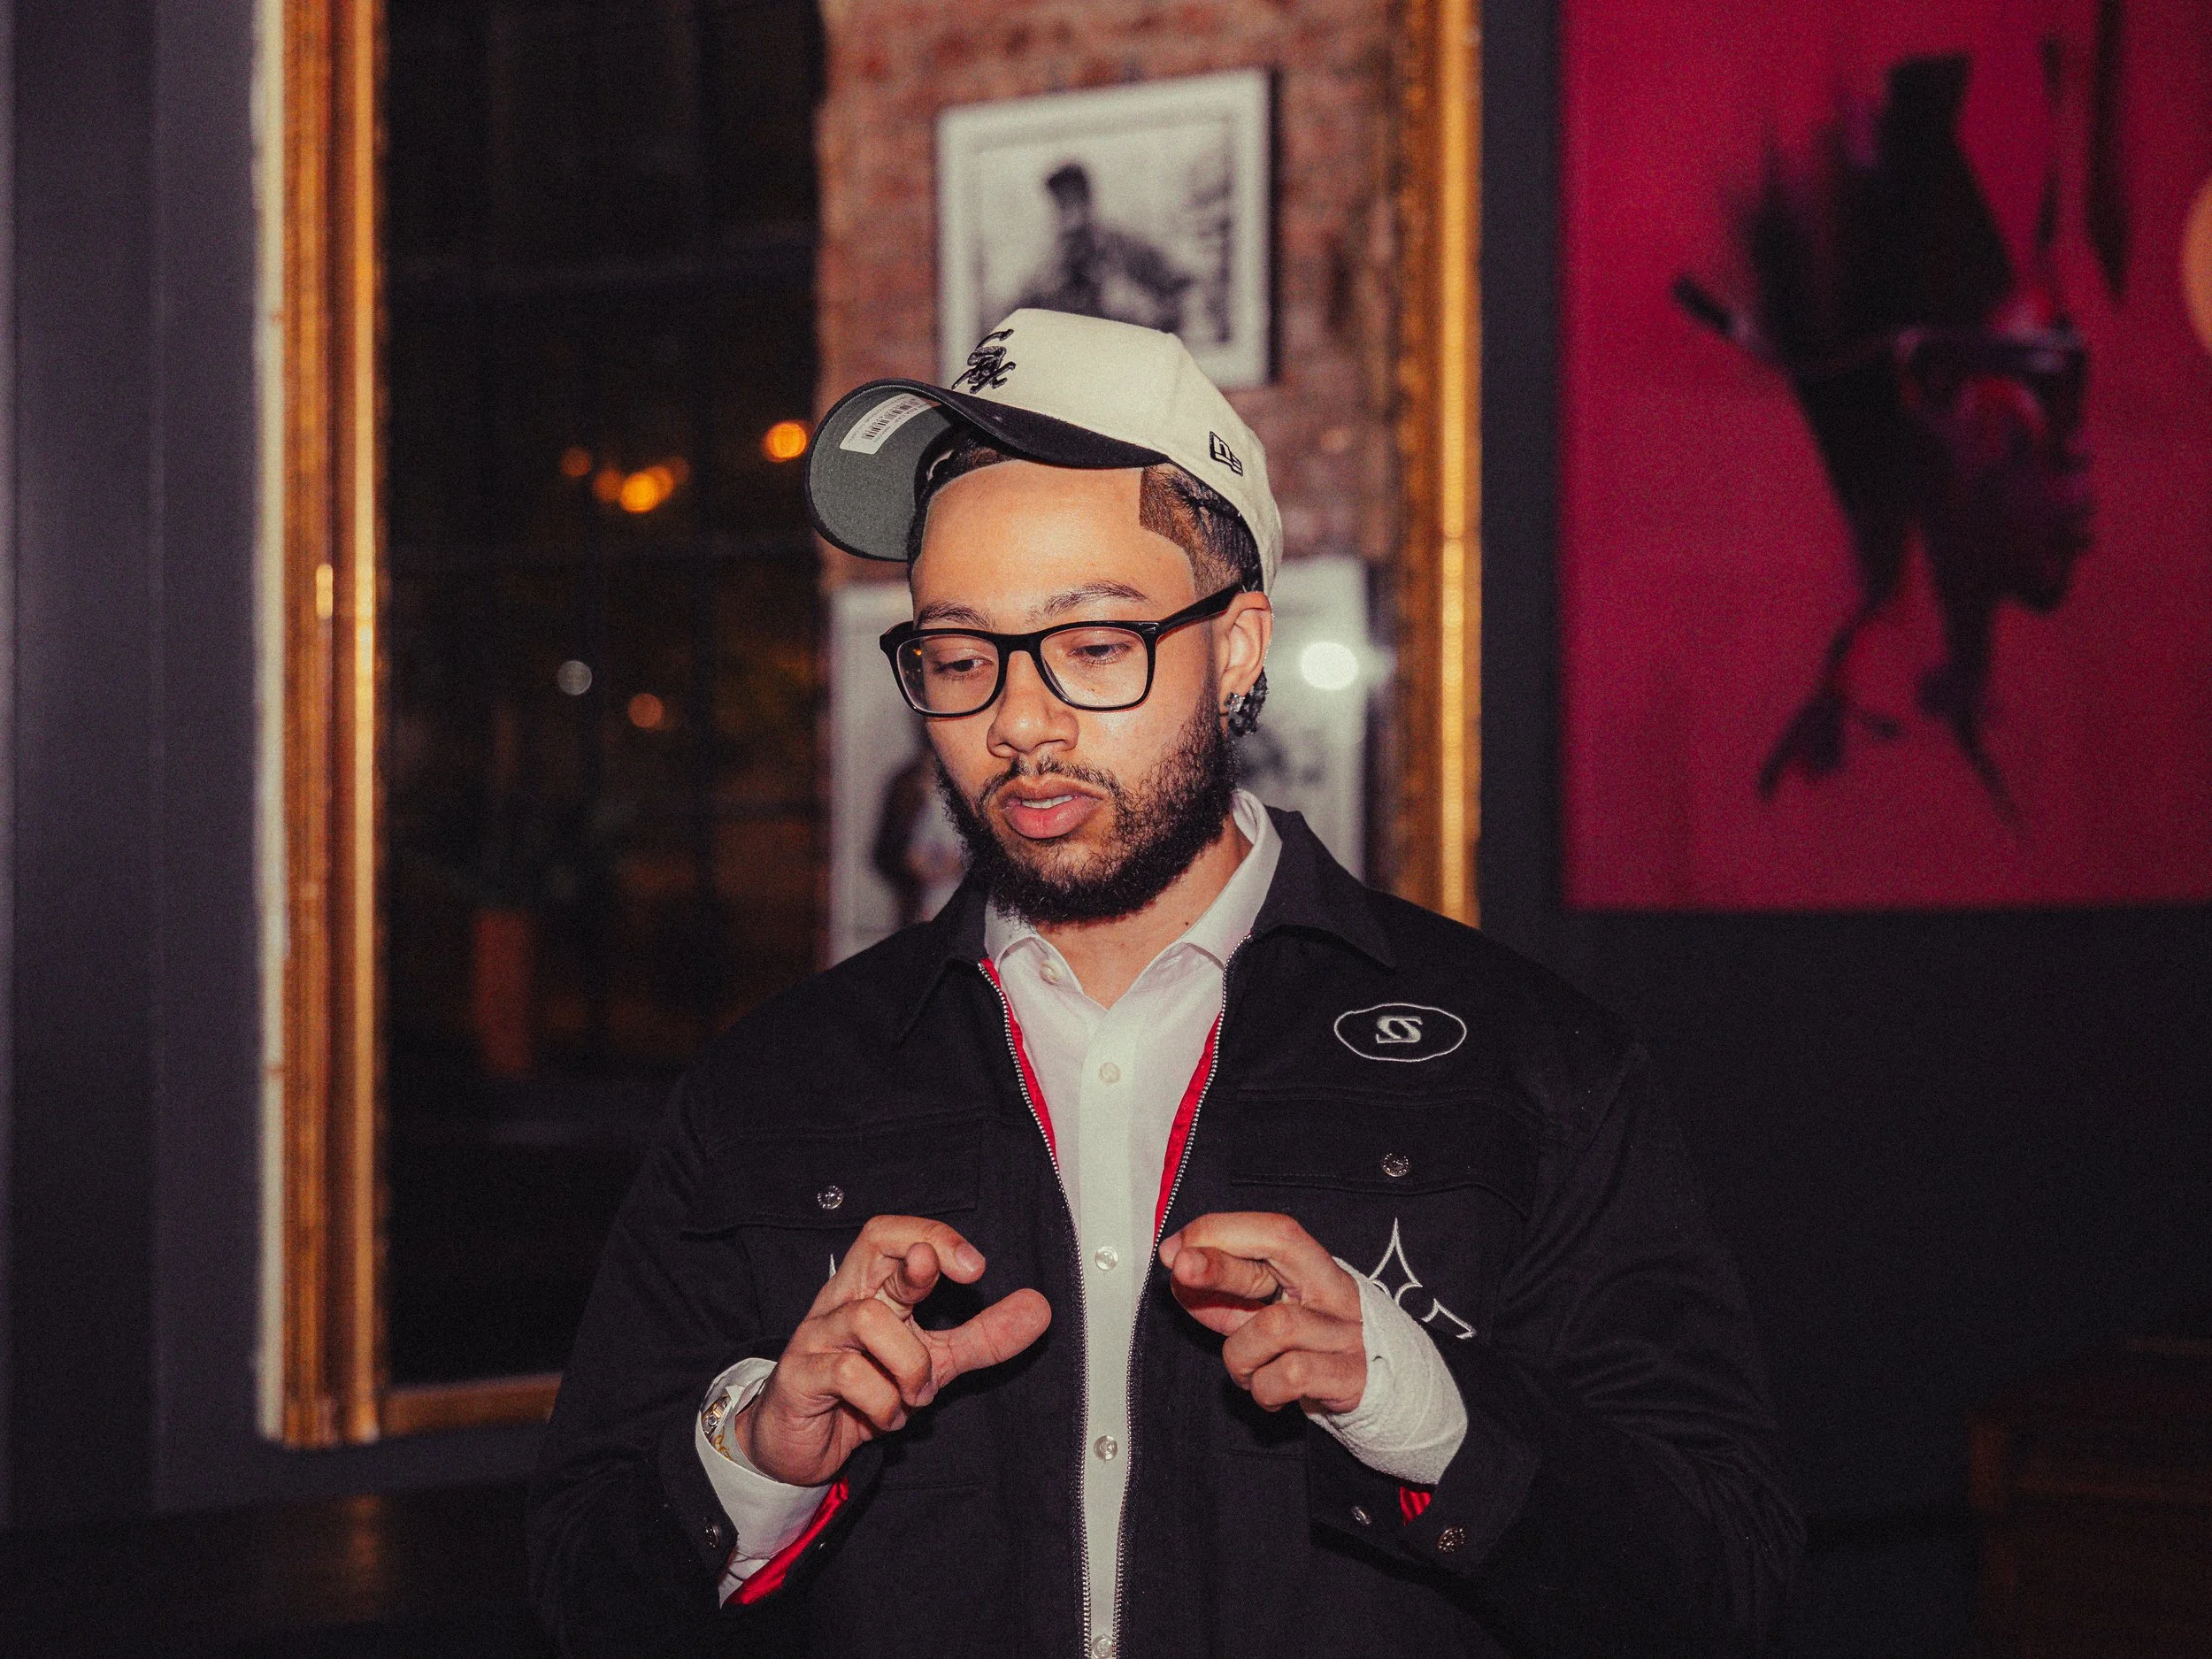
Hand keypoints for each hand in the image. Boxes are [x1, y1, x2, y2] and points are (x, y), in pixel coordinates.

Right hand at [731, 1215, 1051, 1485]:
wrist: (800, 1444)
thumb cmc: (862, 1389)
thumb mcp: (932, 1362)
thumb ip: (982, 1336)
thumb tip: (1039, 1309)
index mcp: (872, 1288)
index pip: (891, 1234)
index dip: (934, 1235)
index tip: (975, 1267)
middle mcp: (842, 1301)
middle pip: (873, 1246)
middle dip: (921, 1260)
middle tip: (958, 1279)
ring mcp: (817, 1335)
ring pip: (871, 1319)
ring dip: (910, 1363)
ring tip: (915, 1393)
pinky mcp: (800, 1376)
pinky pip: (850, 1374)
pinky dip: (883, 1401)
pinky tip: (885, 1416)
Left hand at [1159, 1212, 1365, 1414]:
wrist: (1378, 1388)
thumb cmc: (1308, 1344)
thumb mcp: (1262, 1312)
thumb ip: (1223, 1294)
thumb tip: (1177, 1269)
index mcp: (1311, 1265)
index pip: (1272, 1231)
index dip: (1221, 1231)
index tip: (1176, 1249)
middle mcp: (1333, 1290)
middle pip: (1279, 1258)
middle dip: (1220, 1262)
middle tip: (1180, 1268)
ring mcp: (1345, 1332)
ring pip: (1273, 1327)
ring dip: (1239, 1355)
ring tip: (1245, 1370)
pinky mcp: (1349, 1376)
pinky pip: (1287, 1377)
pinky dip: (1263, 1388)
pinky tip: (1268, 1390)